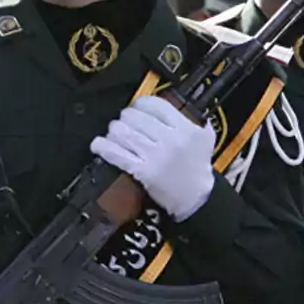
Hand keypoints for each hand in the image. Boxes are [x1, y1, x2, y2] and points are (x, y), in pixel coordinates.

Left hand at [90, 95, 215, 221]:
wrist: (197, 199)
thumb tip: (179, 105)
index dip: (140, 104)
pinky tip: (98, 145)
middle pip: (135, 117)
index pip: (155, 105)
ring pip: (123, 133)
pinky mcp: (143, 171)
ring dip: (114, 131)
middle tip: (124, 123)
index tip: (136, 108)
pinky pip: (117, 154)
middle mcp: (170, 139)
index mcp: (185, 128)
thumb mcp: (205, 139)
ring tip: (114, 134)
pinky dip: (103, 147)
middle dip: (125, 118)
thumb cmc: (198, 168)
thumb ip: (195, 120)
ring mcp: (155, 156)